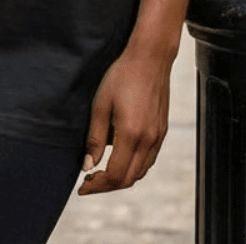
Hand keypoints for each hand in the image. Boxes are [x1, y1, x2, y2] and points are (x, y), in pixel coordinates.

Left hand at [78, 43, 172, 194]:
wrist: (150, 58)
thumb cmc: (122, 76)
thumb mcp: (100, 104)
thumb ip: (94, 138)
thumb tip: (88, 165)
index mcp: (131, 134)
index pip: (114, 175)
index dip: (97, 186)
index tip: (83, 186)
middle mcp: (148, 140)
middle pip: (128, 179)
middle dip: (107, 186)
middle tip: (89, 181)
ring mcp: (158, 137)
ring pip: (140, 172)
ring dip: (121, 179)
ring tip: (102, 172)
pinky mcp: (162, 131)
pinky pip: (149, 160)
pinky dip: (134, 168)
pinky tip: (121, 158)